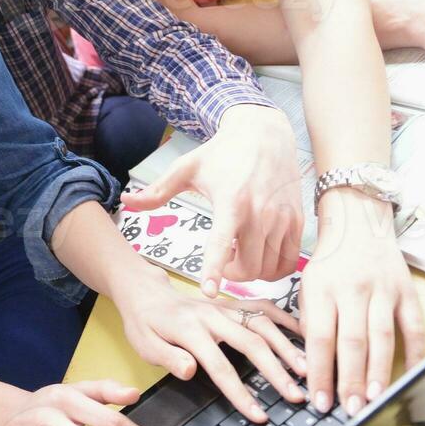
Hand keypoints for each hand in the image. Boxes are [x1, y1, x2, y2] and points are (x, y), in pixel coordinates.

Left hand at [114, 269, 306, 420]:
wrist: (146, 293)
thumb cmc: (146, 324)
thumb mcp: (145, 345)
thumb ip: (168, 358)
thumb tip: (190, 370)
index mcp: (189, 330)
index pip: (219, 365)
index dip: (240, 392)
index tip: (258, 415)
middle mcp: (212, 315)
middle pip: (251, 343)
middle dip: (276, 372)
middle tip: (295, 396)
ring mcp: (226, 307)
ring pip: (263, 323)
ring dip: (287, 346)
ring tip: (307, 371)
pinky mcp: (234, 303)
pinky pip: (264, 307)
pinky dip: (286, 319)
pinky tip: (304, 334)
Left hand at [124, 104, 302, 294]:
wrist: (265, 133)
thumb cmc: (222, 153)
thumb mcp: (186, 168)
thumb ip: (157, 190)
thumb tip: (127, 200)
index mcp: (231, 202)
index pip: (222, 244)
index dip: (216, 271)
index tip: (210, 292)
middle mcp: (260, 213)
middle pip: (250, 268)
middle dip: (233, 275)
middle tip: (224, 261)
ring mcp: (282, 218)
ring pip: (271, 269)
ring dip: (254, 272)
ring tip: (240, 252)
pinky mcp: (298, 220)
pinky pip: (290, 261)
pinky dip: (274, 267)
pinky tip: (259, 251)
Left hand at [300, 189, 424, 417]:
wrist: (359, 223)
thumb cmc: (329, 261)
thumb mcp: (307, 284)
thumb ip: (309, 320)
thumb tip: (312, 364)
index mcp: (322, 288)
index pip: (319, 337)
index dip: (320, 372)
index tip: (320, 401)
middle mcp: (352, 289)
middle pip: (352, 341)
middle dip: (350, 380)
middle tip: (350, 409)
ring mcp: (382, 290)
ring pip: (382, 336)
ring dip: (378, 371)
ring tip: (374, 399)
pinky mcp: (407, 291)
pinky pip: (415, 327)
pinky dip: (416, 353)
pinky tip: (410, 376)